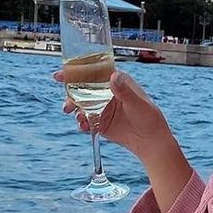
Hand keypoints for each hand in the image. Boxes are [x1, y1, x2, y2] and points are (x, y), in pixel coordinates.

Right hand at [54, 67, 172, 161]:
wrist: (151, 141)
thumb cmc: (149, 118)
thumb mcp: (137, 103)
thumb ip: (124, 91)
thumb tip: (113, 76)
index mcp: (117, 82)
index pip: (94, 72)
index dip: (77, 71)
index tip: (62, 74)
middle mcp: (107, 92)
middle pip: (83, 88)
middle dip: (70, 93)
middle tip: (66, 103)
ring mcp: (102, 107)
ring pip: (81, 104)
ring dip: (73, 108)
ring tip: (74, 115)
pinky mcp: (100, 122)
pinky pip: (85, 120)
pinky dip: (81, 123)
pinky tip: (83, 126)